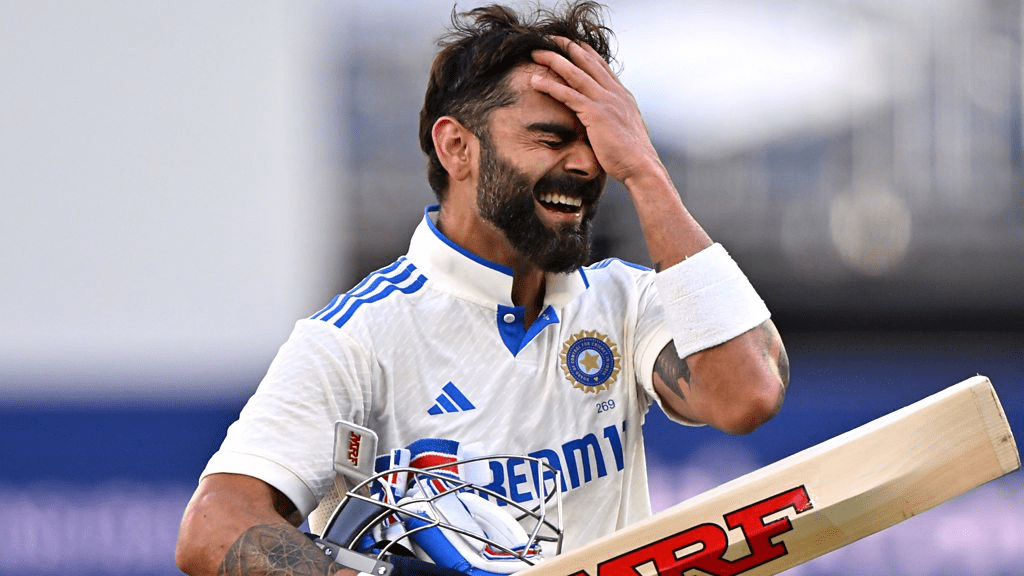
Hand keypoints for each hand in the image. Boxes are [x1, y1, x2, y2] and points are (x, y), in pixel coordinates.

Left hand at [530, 36, 659, 184]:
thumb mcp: (625, 130)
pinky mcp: (595, 114)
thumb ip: (614, 119)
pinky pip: (568, 95)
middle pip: (587, 62)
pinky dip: (550, 86)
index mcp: (622, 95)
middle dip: (566, 47)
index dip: (585, 52)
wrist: (642, 167)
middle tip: (549, 38)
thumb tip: (606, 122)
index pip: (601, 66)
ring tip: (536, 52)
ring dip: (554, 60)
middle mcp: (614, 93)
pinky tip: (535, 81)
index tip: (571, 43)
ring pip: (575, 73)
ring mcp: (605, 101)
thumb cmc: (632, 156)